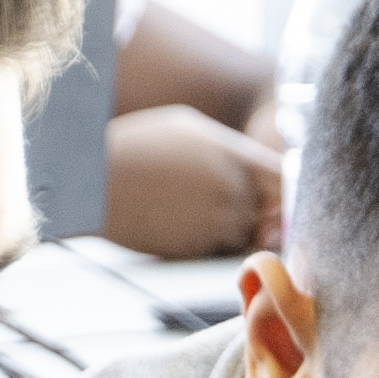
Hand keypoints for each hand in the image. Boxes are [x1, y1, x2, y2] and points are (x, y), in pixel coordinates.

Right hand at [103, 106, 284, 258]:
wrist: (93, 184)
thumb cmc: (137, 146)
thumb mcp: (188, 128)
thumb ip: (231, 148)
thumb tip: (258, 166)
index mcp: (233, 156)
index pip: (285, 178)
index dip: (283, 186)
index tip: (273, 189)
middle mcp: (231, 191)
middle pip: (265, 211)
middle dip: (253, 208)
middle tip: (212, 196)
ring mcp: (214, 224)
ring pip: (241, 233)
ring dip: (227, 226)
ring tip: (188, 206)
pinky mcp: (195, 249)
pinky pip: (214, 249)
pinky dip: (203, 240)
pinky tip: (173, 220)